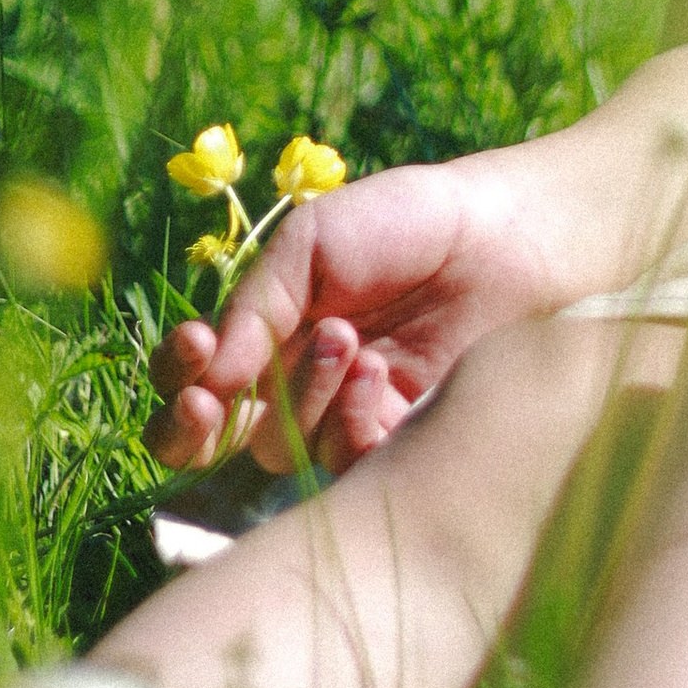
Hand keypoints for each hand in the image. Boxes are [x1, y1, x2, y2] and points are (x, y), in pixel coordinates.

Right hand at [148, 153, 555, 475]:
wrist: (508, 237)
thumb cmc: (408, 222)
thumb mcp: (314, 242)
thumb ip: (256, 305)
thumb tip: (208, 378)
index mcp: (265, 329)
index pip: (193, 377)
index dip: (179, 376)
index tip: (198, 346)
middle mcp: (292, 381)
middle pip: (213, 439)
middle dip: (196, 427)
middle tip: (210, 400)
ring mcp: (341, 415)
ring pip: (279, 448)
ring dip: (301, 395)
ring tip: (348, 338)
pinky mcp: (395, 442)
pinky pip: (344, 465)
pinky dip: (349, 422)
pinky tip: (379, 374)